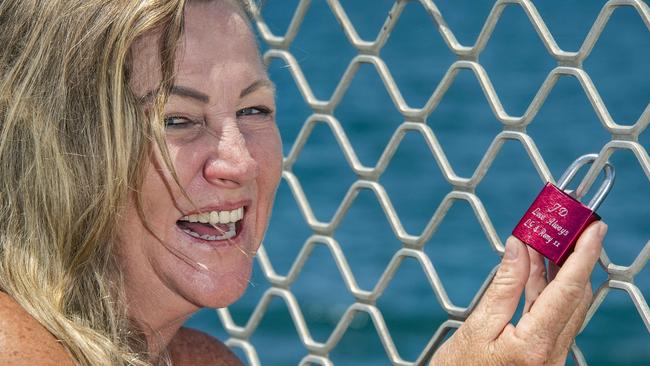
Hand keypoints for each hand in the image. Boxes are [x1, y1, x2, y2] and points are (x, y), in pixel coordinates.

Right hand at [430, 221, 606, 365]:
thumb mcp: (476, 327)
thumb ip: (503, 287)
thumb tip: (519, 248)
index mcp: (536, 345)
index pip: (567, 290)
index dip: (583, 255)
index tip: (594, 228)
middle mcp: (553, 353)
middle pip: (574, 296)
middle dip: (573, 257)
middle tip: (567, 226)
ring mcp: (552, 356)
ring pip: (566, 305)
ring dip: (558, 271)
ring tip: (546, 240)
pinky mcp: (545, 356)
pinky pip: (553, 315)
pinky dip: (546, 289)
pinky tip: (534, 269)